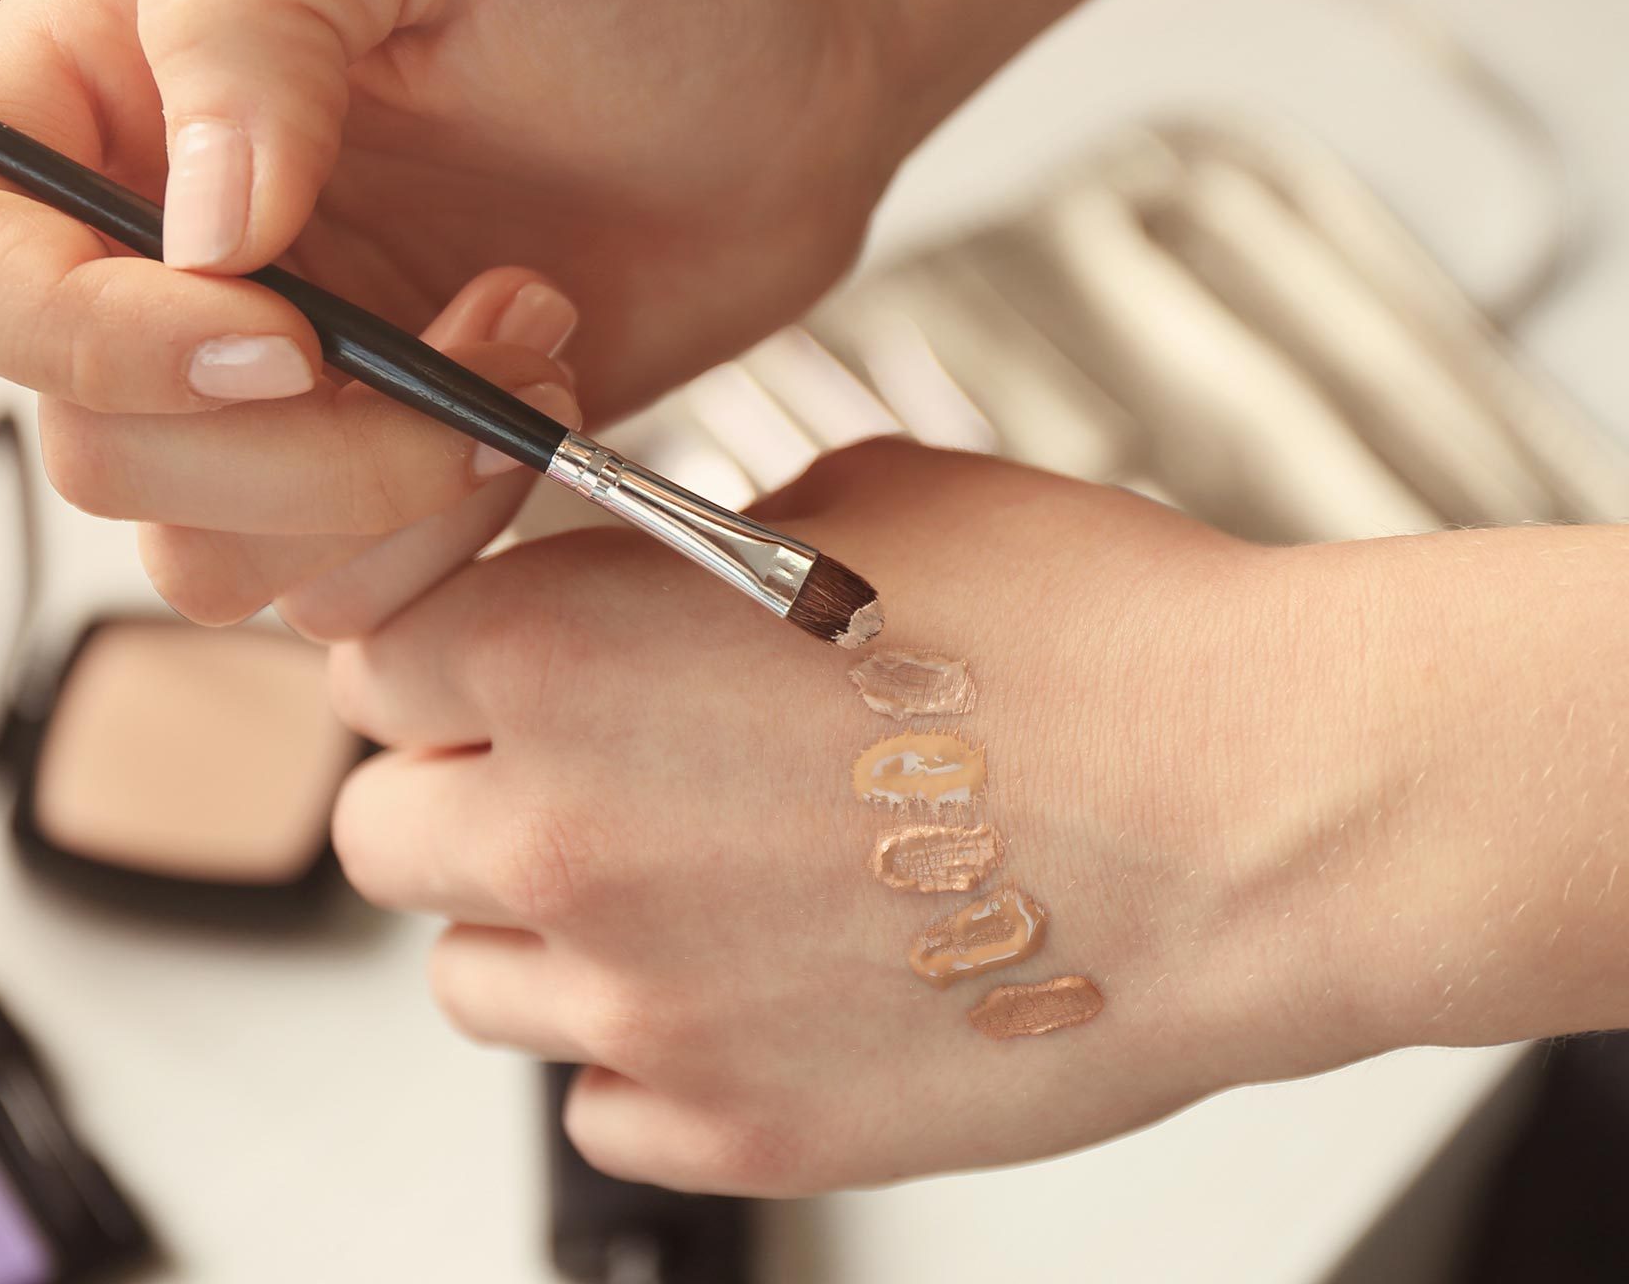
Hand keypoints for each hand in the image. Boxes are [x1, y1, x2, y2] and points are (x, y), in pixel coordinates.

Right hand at [0, 0, 902, 632]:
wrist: (797, 72)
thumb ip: (262, 11)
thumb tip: (194, 234)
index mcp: (101, 79)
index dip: (74, 338)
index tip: (280, 333)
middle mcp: (151, 240)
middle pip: (86, 444)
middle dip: (295, 444)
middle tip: (468, 339)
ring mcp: (259, 373)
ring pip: (201, 552)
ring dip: (387, 488)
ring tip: (526, 339)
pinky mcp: (364, 465)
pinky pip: (331, 596)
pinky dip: (447, 532)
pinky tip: (543, 394)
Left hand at [324, 441, 1381, 1192]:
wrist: (1256, 806)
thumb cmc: (1094, 636)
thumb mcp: (863, 497)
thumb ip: (692, 550)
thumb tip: (650, 584)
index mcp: (560, 655)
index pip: (372, 670)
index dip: (443, 659)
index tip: (500, 669)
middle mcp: (564, 839)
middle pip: (385, 840)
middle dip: (466, 798)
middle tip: (584, 777)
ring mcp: (647, 1007)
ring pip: (475, 987)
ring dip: (547, 931)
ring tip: (686, 885)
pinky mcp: (747, 1131)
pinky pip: (604, 1107)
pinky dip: (652, 1051)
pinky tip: (759, 984)